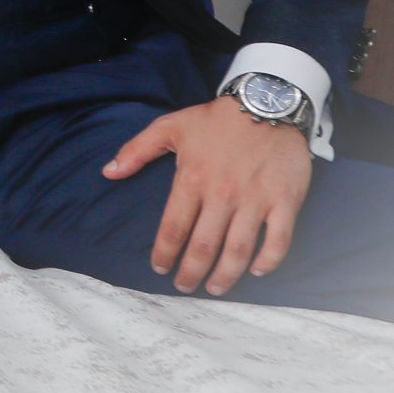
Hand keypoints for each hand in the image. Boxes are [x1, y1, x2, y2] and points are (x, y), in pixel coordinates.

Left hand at [105, 96, 312, 296]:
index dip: (165, 253)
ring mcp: (256, 199)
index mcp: (192, 179)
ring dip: (226, 275)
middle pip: (204, 245)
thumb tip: (108, 172)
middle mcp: (222, 194)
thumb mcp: (169, 126)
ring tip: (215, 289)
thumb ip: (136, 150)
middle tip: (184, 287)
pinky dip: (269, 260)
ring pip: (238, 249)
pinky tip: (257, 271)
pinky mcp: (285, 201)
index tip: (159, 268)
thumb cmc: (216, 119)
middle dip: (191, 272)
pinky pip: (279, 239)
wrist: (267, 103)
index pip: (173, 227)